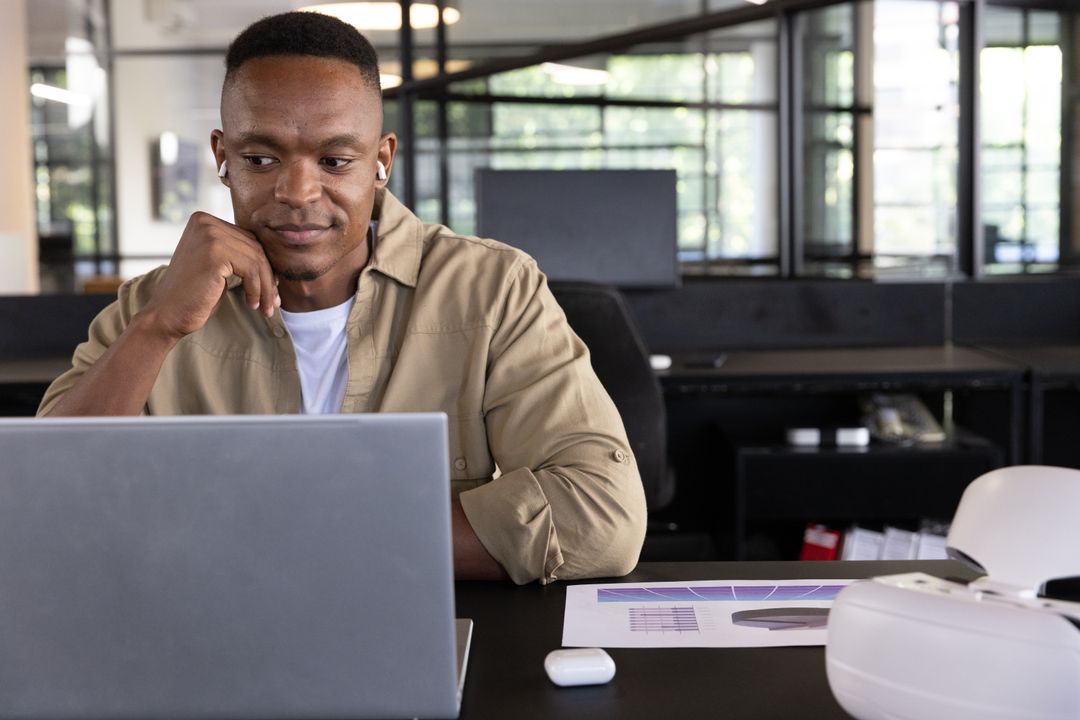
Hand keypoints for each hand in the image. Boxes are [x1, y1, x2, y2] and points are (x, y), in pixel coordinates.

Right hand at [141, 212, 278, 339]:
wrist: (166, 316)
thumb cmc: (194, 295)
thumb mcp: (218, 266)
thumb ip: (237, 252)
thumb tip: (276, 255)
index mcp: (204, 220)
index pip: (248, 238)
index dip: (264, 265)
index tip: (272, 288)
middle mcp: (205, 221)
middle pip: (255, 247)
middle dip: (268, 277)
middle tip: (273, 301)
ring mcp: (209, 234)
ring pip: (257, 259)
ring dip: (266, 287)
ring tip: (266, 307)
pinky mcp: (214, 252)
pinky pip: (252, 269)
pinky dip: (257, 289)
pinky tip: (252, 304)